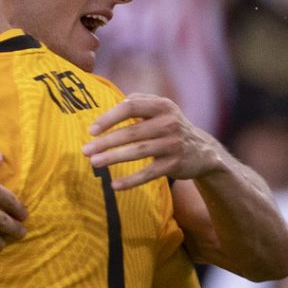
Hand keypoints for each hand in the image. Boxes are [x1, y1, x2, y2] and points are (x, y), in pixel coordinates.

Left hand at [83, 93, 222, 190]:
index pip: (131, 106)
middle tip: (85, 151)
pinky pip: (149, 173)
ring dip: (113, 158)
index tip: (92, 130)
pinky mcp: (175, 164)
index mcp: (162, 105)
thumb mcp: (159, 109)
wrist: (202, 151)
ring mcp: (173, 144)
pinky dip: (131, 180)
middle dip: (106, 142)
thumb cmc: (168, 127)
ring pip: (139, 152)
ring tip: (94, 163)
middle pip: (132, 132)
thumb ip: (137, 101)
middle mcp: (170, 123)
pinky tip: (114, 186)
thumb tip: (109, 104)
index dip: (110, 117)